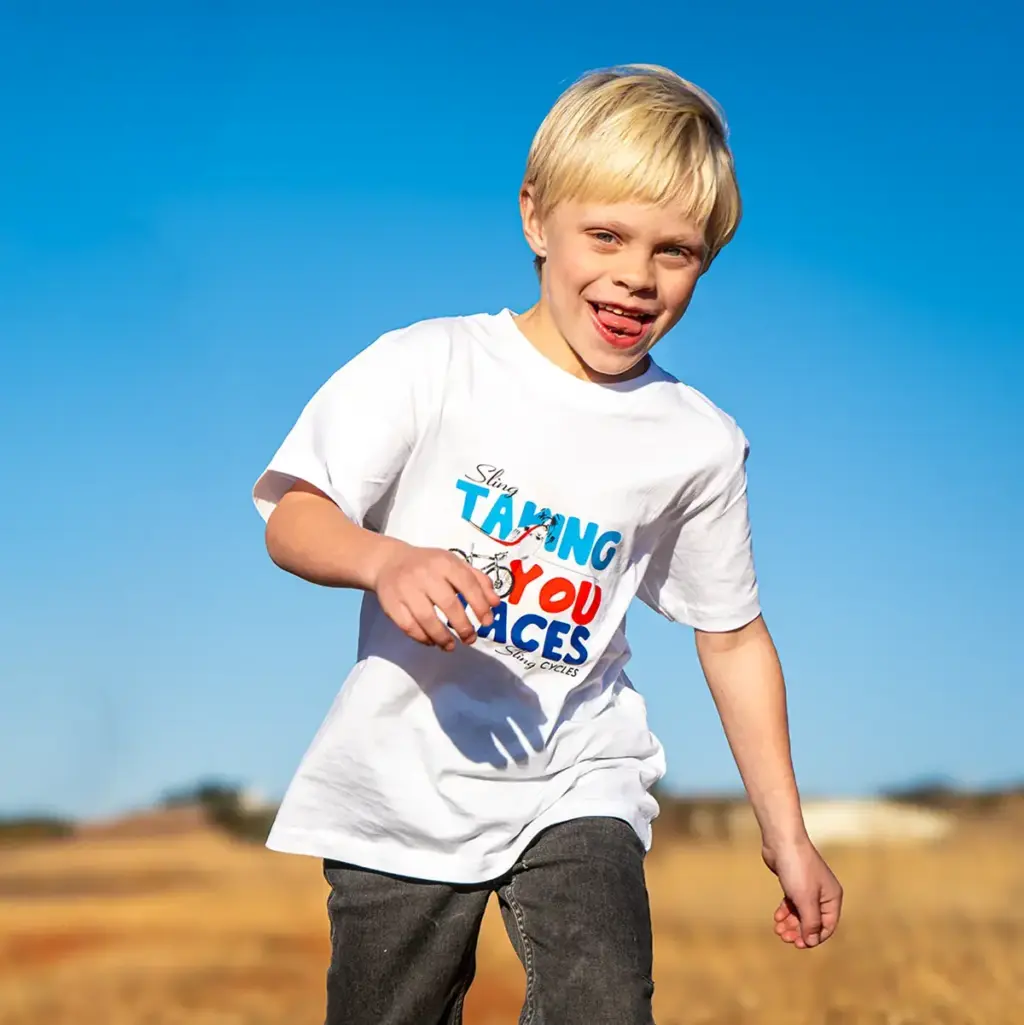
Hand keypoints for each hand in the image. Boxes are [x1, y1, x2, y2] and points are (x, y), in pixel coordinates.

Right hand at [371, 542, 500, 651]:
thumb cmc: (429, 565)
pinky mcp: (390, 603)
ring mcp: (405, 589)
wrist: (389, 562)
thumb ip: (478, 581)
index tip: (487, 622)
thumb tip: (495, 604)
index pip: (467, 584)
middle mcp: (425, 574)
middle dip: (463, 626)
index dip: (480, 605)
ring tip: (451, 646)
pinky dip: (422, 638)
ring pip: (426, 619)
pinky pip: (408, 626)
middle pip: (448, 604)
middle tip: (470, 639)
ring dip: (442, 637)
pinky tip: (432, 641)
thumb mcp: (454, 565)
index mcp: (445, 562)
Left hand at [762, 835, 842, 948]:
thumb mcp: (805, 900)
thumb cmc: (797, 869)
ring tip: (778, 929)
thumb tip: (811, 942)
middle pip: (812, 921)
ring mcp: (808, 887)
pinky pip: (792, 903)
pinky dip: (785, 911)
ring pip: (800, 912)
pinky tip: (777, 917)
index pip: (827, 926)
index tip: (798, 944)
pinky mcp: (794, 882)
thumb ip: (810, 923)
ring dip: (790, 923)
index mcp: (832, 898)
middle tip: (784, 937)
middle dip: (798, 931)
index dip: (813, 937)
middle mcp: (822, 893)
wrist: (782, 841)